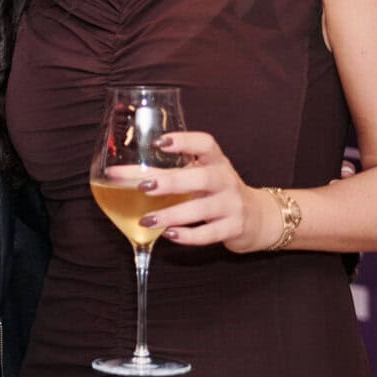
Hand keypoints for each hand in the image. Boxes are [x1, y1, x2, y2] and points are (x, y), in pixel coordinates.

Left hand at [120, 130, 277, 253]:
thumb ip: (171, 172)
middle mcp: (225, 180)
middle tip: (144, 186)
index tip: (159, 142)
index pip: (205, 144)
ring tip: (147, 220)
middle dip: (172, 182)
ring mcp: (232, 205)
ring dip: (172, 214)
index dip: (184, 141)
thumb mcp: (201, 176)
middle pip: (202, 177)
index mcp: (216, 161)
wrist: (257, 217)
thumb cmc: (217, 192)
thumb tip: (120, 174)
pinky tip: (168, 234)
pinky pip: (209, 233)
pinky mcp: (233, 228)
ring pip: (203, 209)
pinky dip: (188, 236)